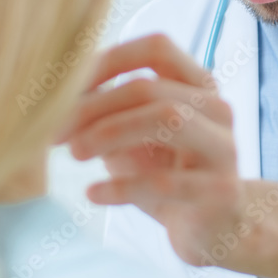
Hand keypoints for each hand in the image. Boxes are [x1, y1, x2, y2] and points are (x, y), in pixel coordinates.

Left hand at [62, 34, 245, 265]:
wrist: (211, 228)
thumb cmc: (166, 173)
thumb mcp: (132, 136)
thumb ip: (105, 110)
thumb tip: (54, 92)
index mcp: (198, 85)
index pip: (157, 49)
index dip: (109, 60)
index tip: (66, 88)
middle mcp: (217, 109)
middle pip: (151, 87)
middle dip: (95, 106)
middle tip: (56, 132)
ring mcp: (224, 149)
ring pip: (168, 119)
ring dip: (111, 132)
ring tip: (74, 153)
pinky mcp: (222, 191)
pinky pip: (167, 182)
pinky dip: (122, 186)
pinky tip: (93, 193)